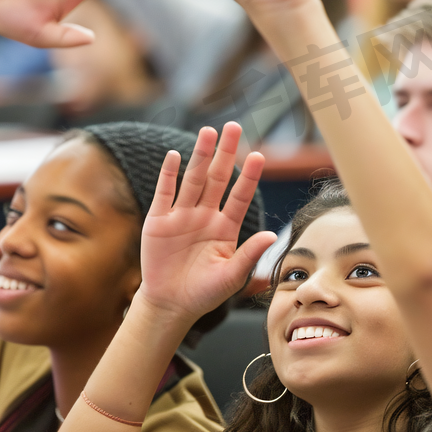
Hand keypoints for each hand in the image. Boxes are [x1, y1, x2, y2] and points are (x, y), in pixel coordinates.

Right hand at [138, 122, 276, 320]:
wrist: (170, 305)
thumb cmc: (204, 293)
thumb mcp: (231, 276)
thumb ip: (249, 255)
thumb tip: (272, 235)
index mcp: (225, 227)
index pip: (239, 196)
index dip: (249, 177)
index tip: (260, 156)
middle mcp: (205, 216)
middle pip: (217, 178)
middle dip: (225, 153)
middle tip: (233, 127)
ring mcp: (181, 216)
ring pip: (192, 180)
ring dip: (200, 156)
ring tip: (208, 132)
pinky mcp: (158, 221)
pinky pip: (165, 193)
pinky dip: (169, 174)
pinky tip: (175, 155)